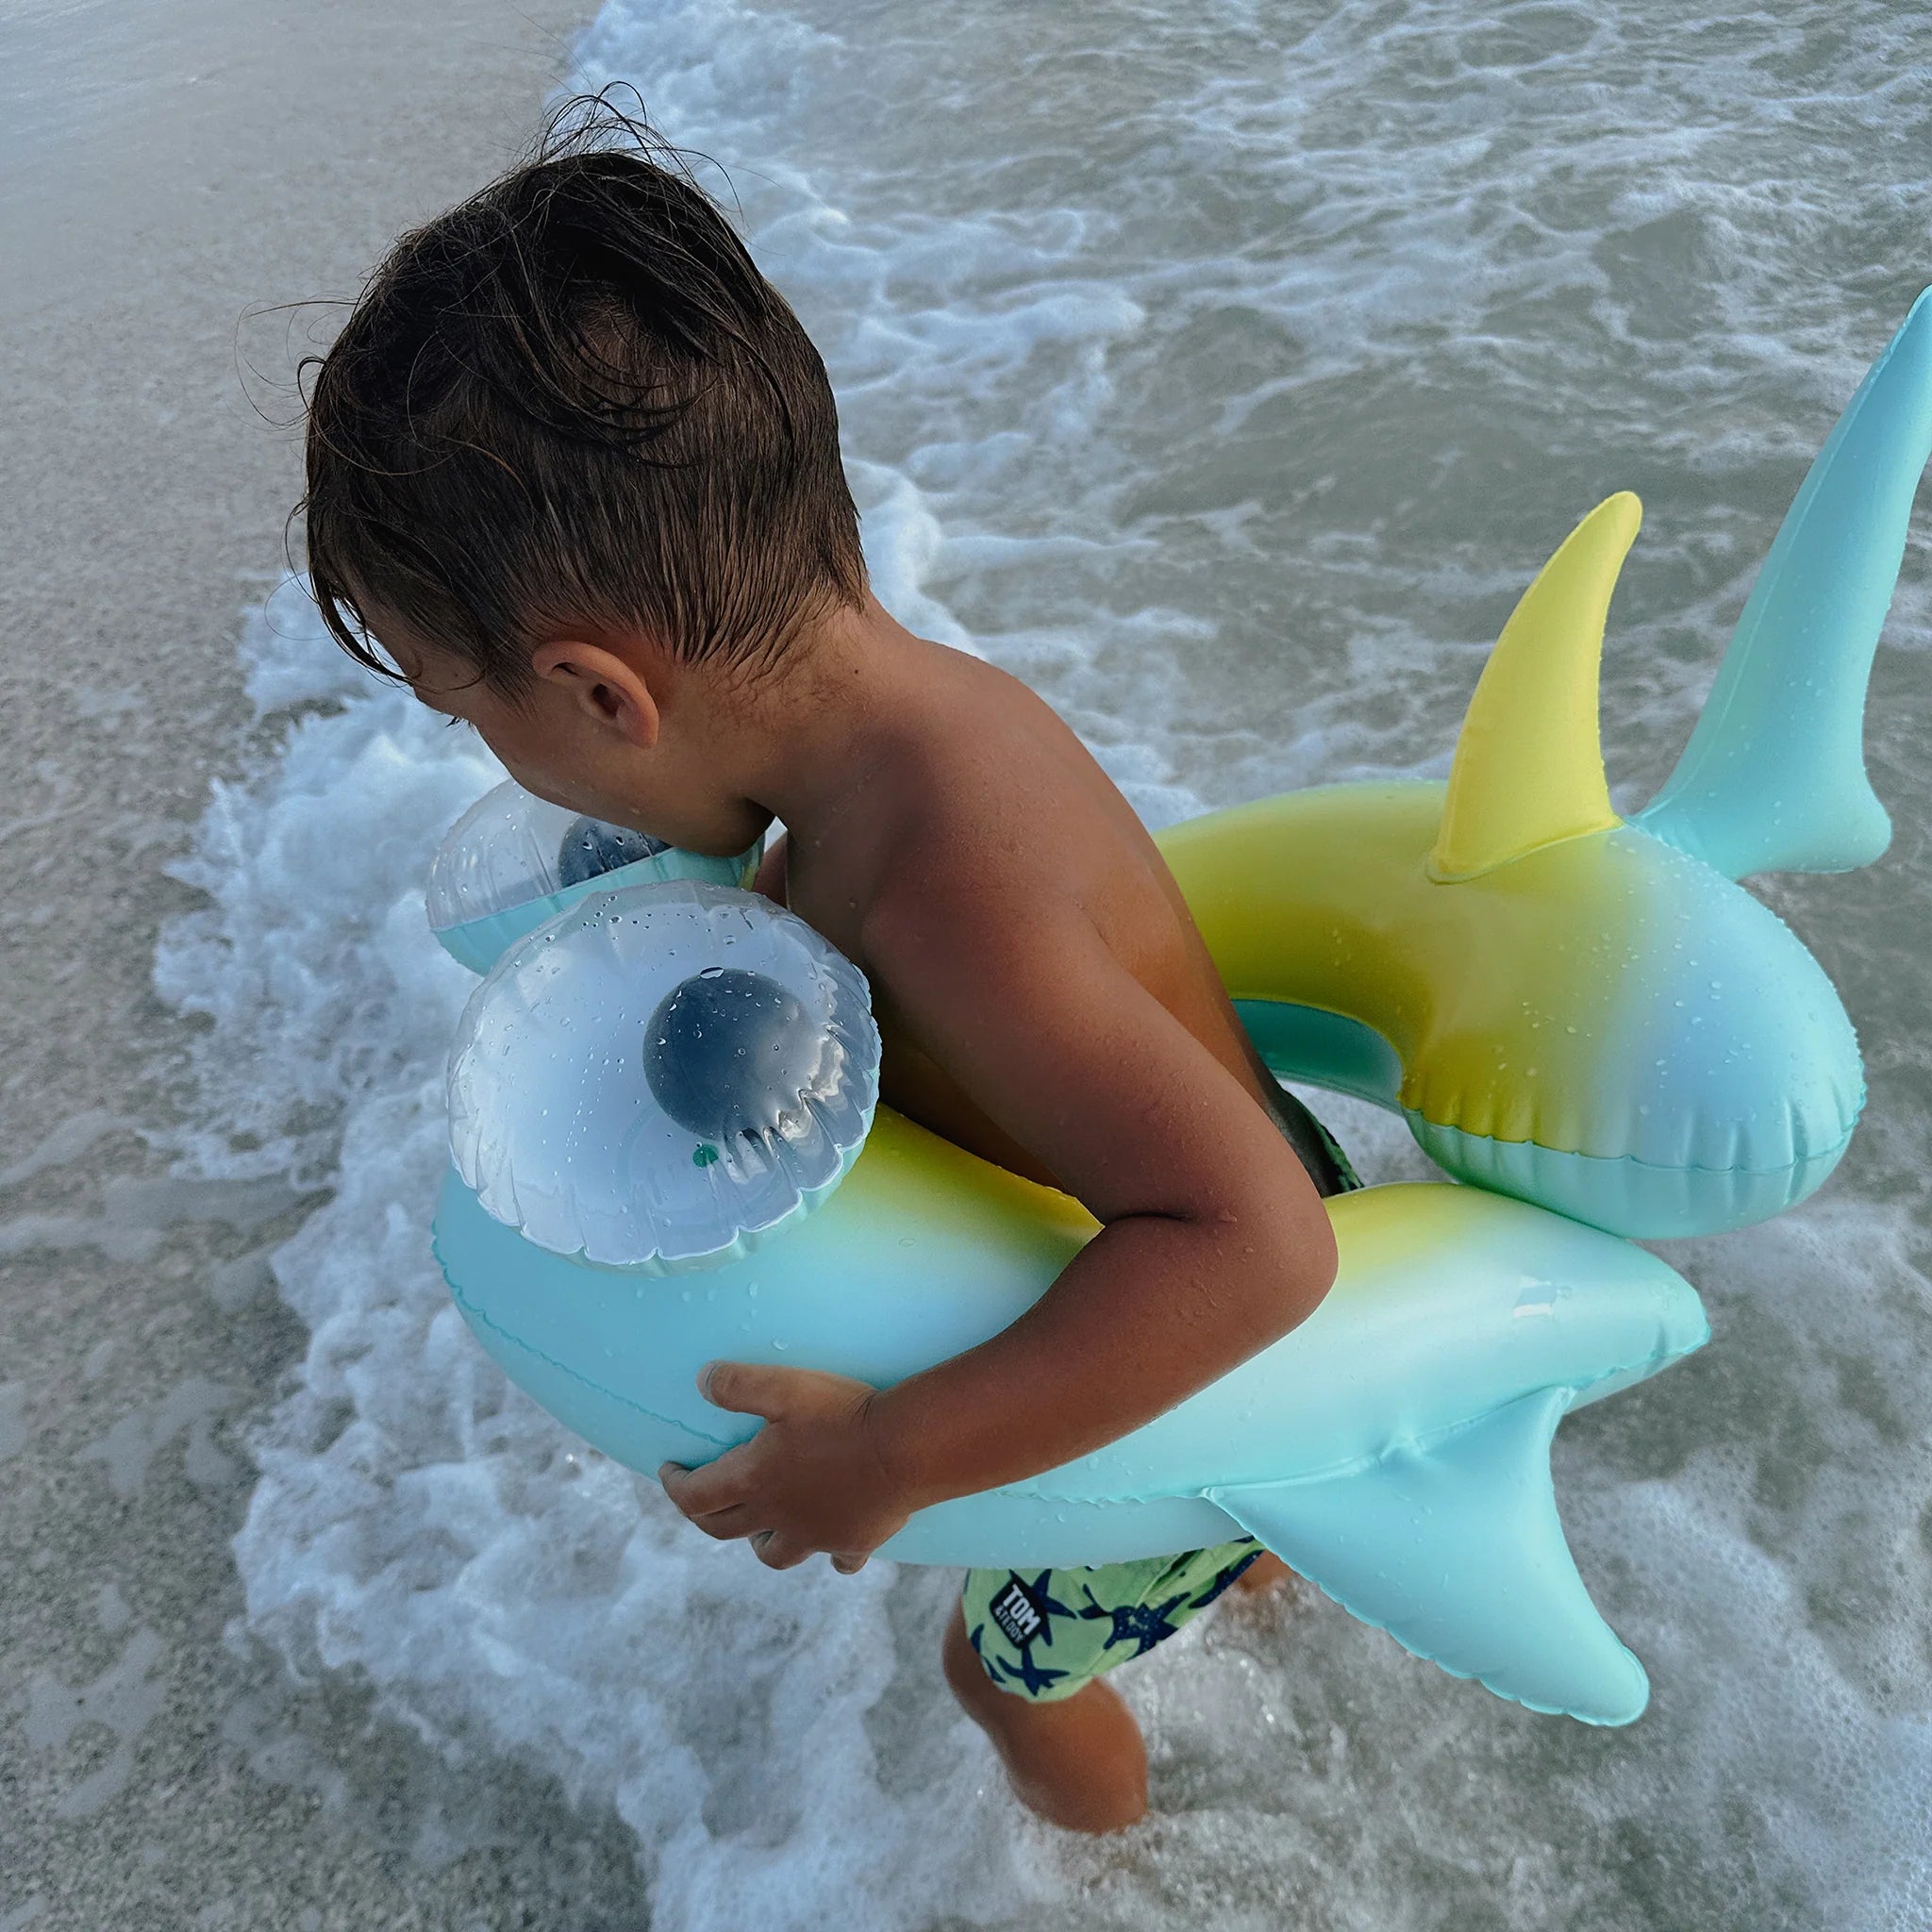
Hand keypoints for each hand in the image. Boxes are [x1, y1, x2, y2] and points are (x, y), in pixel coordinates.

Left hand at [658, 1361, 916, 1571]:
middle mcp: (779, 1516)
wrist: (905, 1450)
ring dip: (759, 1542)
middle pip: (725, 1530)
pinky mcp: (855, 1542)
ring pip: (775, 1553)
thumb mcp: (784, 1387)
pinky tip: (834, 1549)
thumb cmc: (842, 1415)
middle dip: (704, 1516)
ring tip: (759, 1530)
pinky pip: (838, 1560)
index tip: (669, 1471)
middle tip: (700, 1502)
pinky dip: (831, 1556)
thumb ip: (738, 1385)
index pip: (697, 1496)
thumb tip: (702, 1381)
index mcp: (755, 1481)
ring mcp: (817, 1535)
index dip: (675, 1485)